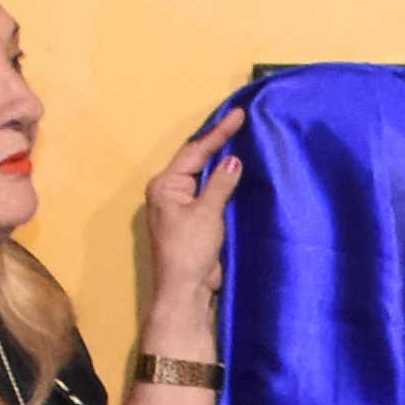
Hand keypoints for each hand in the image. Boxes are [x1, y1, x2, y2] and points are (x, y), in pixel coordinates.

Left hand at [143, 102, 247, 337]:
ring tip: (240, 138)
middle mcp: (168, 191)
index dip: (218, 133)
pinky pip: (208, 191)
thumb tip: (233, 160)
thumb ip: (220, 184)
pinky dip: (222, 181)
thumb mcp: (207, 213)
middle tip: (240, 121)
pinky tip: (236, 171)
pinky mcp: (191, 219)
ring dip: (220, 160)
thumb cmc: (189, 251)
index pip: (194, 151)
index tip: (238, 115)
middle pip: (195, 159)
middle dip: (217, 142)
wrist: (184, 290)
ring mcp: (179, 205)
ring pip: (202, 175)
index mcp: (165, 185)